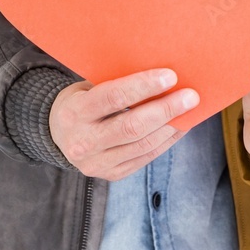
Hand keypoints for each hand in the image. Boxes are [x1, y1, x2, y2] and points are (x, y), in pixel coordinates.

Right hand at [49, 69, 198, 179]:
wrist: (59, 134)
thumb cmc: (82, 100)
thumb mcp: (88, 86)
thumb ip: (116, 82)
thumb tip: (160, 74)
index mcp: (75, 112)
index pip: (113, 97)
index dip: (143, 86)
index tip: (170, 76)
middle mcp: (83, 141)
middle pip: (132, 126)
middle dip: (165, 110)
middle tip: (191, 96)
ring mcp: (96, 163)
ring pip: (142, 145)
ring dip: (170, 127)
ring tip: (190, 110)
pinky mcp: (111, 174)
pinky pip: (145, 158)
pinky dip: (165, 141)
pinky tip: (178, 127)